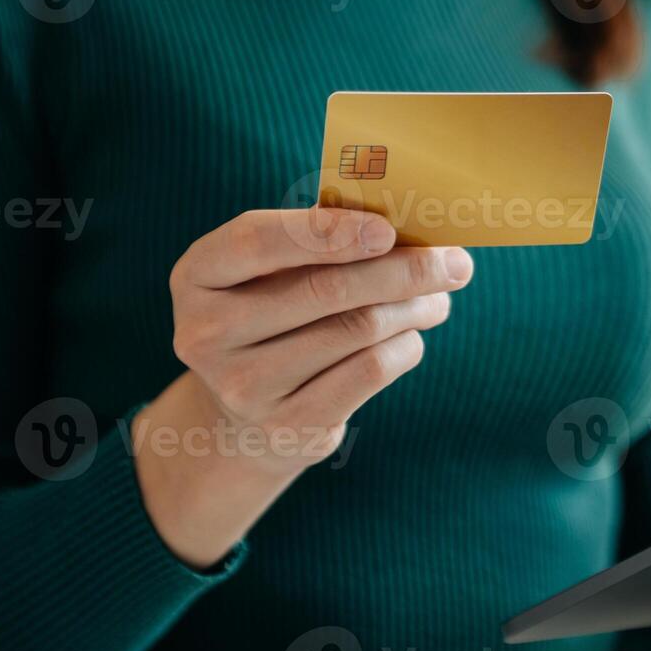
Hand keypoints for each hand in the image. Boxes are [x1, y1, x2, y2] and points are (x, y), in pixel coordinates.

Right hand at [164, 207, 470, 469]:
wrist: (243, 415)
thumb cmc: (274, 314)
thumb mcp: (271, 273)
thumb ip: (320, 241)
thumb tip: (414, 226)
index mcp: (197, 275)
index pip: (257, 240)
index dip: (328, 231)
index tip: (388, 229)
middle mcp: (207, 333)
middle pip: (326, 288)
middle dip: (403, 269)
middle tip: (453, 261)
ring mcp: (244, 386)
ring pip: (357, 329)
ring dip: (414, 306)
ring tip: (439, 296)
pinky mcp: (288, 425)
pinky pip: (370, 371)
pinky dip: (405, 346)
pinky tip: (412, 336)